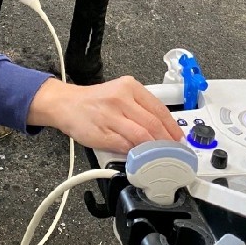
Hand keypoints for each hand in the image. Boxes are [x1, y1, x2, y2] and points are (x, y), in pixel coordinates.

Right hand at [27, 76, 184, 153]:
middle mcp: (121, 98)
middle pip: (152, 123)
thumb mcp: (121, 94)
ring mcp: (110, 116)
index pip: (159, 109)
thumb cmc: (96, 101)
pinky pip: (123, 145)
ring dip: (153, 149)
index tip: (179, 139)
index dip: (172, 127)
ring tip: (160, 157)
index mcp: (130, 87)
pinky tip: (139, 157)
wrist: (65, 104)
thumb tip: (163, 131)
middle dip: (166, 141)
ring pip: (140, 136)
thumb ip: (140, 109)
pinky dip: (134, 153)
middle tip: (173, 152)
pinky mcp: (100, 133)